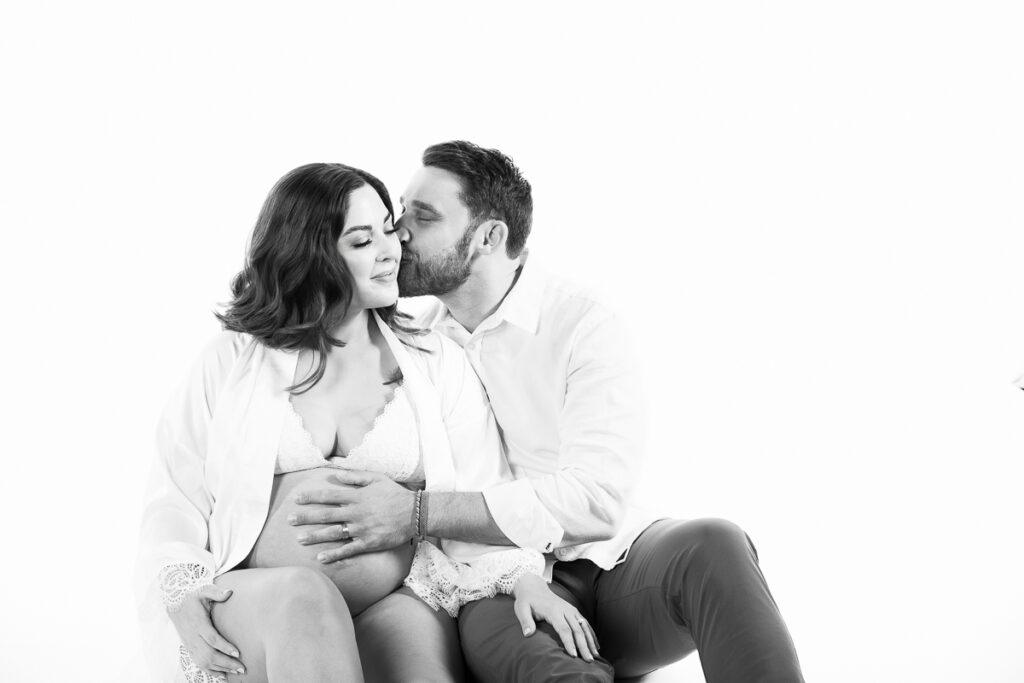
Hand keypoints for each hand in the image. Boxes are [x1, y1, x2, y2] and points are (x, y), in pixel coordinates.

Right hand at [166, 584, 244, 677]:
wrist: (174, 605)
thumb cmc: (192, 598)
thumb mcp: (202, 591)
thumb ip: (216, 592)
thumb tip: (230, 592)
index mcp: (198, 624)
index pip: (212, 638)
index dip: (224, 647)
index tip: (237, 653)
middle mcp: (193, 637)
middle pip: (209, 655)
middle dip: (226, 663)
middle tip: (242, 667)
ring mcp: (191, 645)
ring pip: (205, 662)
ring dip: (221, 669)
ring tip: (238, 671)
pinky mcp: (189, 649)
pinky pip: (199, 664)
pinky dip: (211, 672)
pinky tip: (223, 676)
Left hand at [289, 470, 415, 562]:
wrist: (415, 513)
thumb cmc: (395, 494)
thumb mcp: (376, 478)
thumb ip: (355, 476)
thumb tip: (335, 473)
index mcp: (357, 497)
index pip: (329, 496)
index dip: (311, 497)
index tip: (296, 499)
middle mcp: (356, 513)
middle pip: (326, 515)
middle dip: (306, 517)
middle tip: (289, 520)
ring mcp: (362, 529)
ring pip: (333, 533)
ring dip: (315, 536)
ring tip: (299, 539)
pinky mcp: (369, 543)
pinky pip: (348, 550)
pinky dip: (334, 554)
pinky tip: (321, 557)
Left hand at [512, 574, 599, 661]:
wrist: (533, 587)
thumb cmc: (527, 600)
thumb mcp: (521, 609)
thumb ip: (525, 621)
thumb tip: (528, 634)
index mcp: (553, 610)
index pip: (563, 629)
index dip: (569, 642)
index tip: (573, 655)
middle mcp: (565, 609)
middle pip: (576, 629)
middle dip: (583, 646)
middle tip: (588, 660)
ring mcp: (571, 609)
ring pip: (583, 626)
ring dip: (590, 641)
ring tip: (595, 655)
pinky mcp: (573, 610)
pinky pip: (585, 622)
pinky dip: (591, 634)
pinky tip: (595, 645)